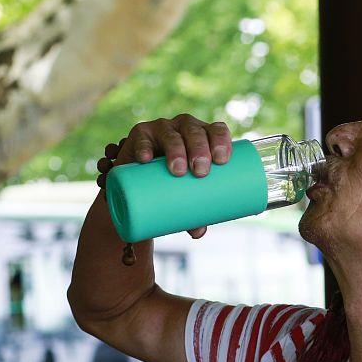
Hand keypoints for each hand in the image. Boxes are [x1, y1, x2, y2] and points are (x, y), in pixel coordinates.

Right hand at [95, 115, 232, 238]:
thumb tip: (198, 233)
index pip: (217, 130)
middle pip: (196, 132)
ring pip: (172, 133)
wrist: (141, 179)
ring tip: (178, 170)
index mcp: (204, 136)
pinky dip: (143, 147)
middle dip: (200, 149)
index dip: (221, 140)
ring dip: (176, 149)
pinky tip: (145, 158)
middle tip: (200, 172)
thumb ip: (194, 213)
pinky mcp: (140, 134)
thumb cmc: (175, 184)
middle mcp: (185, 127)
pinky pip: (142, 138)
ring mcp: (162, 129)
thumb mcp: (188, 196)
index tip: (222, 161)